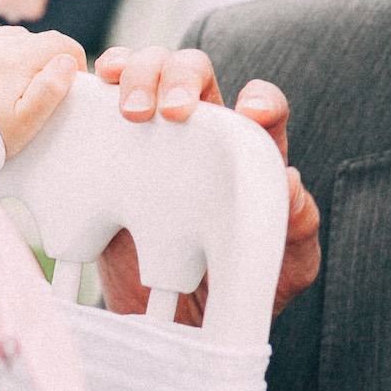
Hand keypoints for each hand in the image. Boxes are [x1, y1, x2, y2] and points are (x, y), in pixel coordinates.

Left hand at [0, 24, 84, 156]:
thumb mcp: (25, 121)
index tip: (70, 82)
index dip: (74, 61)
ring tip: (12, 85)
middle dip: (46, 61)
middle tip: (37, 91)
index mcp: (18, 57)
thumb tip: (67, 62)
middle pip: (38, 40)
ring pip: (15, 37)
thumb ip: (51, 90)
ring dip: (22, 55)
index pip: (61, 43)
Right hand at [90, 46, 322, 320]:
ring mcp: (153, 136)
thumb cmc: (239, 282)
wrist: (177, 320)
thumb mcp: (287, 265)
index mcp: (252, 152)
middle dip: (183, 76)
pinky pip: (99, 100)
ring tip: (132, 109)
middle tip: (175, 112)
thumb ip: (299, 225)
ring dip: (140, 72)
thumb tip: (290, 182)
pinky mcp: (109, 151)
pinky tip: (91, 87)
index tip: (252, 112)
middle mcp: (204, 132)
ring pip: (148, 70)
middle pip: (195, 71)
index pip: (265, 106)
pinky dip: (92, 83)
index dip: (262, 100)